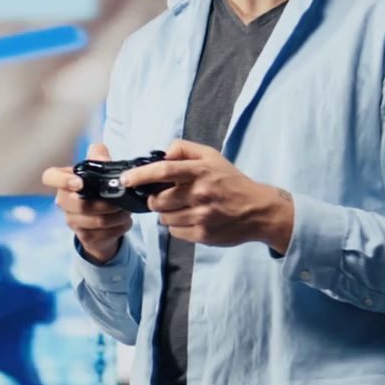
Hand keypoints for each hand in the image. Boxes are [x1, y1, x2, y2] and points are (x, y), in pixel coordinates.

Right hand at [42, 142, 133, 264]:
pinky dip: (119, 227)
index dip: (61, 180)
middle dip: (105, 204)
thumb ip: (100, 157)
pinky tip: (124, 222)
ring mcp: (72, 221)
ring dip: (116, 216)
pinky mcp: (84, 237)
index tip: (80, 183)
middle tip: (120, 201)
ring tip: (127, 211)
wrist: (103, 222)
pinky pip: (103, 234)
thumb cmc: (99, 191)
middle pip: (79, 205)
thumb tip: (99, 150)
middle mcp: (63, 202)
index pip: (50, 177)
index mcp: (65, 182)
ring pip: (95, 221)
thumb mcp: (101, 171)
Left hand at [122, 140, 290, 250]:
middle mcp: (200, 194)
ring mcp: (202, 216)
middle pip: (157, 200)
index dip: (140, 175)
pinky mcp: (203, 235)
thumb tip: (164, 153)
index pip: (163, 171)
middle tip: (166, 197)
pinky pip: (175, 232)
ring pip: (164, 218)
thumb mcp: (212, 157)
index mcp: (201, 171)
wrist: (258, 210)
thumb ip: (185, 149)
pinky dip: (177, 226)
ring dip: (167, 213)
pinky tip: (191, 219)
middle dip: (155, 199)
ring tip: (183, 207)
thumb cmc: (231, 182)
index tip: (125, 180)